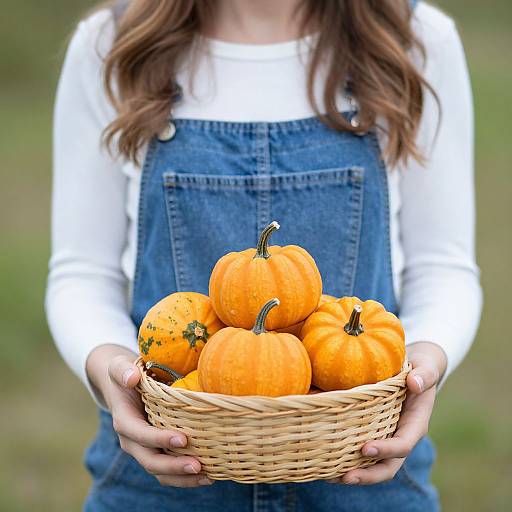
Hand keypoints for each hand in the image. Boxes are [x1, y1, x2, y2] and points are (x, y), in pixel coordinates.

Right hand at [86, 344, 212, 487]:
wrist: (123, 385)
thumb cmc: (125, 374)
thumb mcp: (118, 367)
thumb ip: (122, 370)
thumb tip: (131, 378)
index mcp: (124, 421)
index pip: (140, 435)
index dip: (159, 439)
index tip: (183, 438)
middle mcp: (132, 441)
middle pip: (150, 461)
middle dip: (174, 466)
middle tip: (198, 465)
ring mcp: (144, 449)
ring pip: (160, 472)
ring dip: (182, 478)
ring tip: (208, 477)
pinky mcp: (156, 451)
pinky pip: (168, 471)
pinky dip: (185, 477)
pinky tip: (208, 475)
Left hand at [328, 341, 446, 485]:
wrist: (418, 371)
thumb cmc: (422, 368)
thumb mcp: (427, 367)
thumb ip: (425, 375)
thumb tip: (414, 383)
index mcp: (415, 424)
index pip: (403, 445)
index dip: (386, 450)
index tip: (365, 449)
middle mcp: (401, 436)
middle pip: (388, 466)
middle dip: (369, 475)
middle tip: (346, 477)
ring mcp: (388, 438)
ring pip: (374, 465)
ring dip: (355, 474)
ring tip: (329, 476)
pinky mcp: (375, 433)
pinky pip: (362, 452)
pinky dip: (347, 460)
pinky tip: (326, 462)